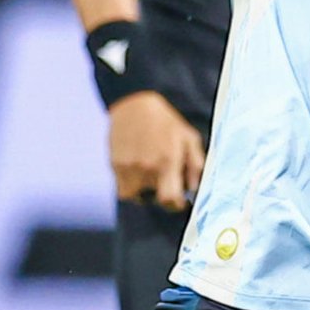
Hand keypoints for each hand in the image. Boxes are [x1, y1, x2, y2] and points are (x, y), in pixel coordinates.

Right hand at [108, 91, 205, 208]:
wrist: (134, 105)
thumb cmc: (166, 122)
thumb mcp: (189, 139)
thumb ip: (195, 165)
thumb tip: (193, 189)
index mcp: (166, 162)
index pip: (169, 200)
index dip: (175, 205)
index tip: (178, 201)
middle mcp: (145, 168)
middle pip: (152, 199)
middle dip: (160, 194)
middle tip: (164, 180)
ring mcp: (127, 168)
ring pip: (135, 195)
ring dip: (143, 191)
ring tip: (150, 173)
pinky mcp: (114, 165)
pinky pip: (122, 187)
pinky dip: (131, 183)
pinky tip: (137, 167)